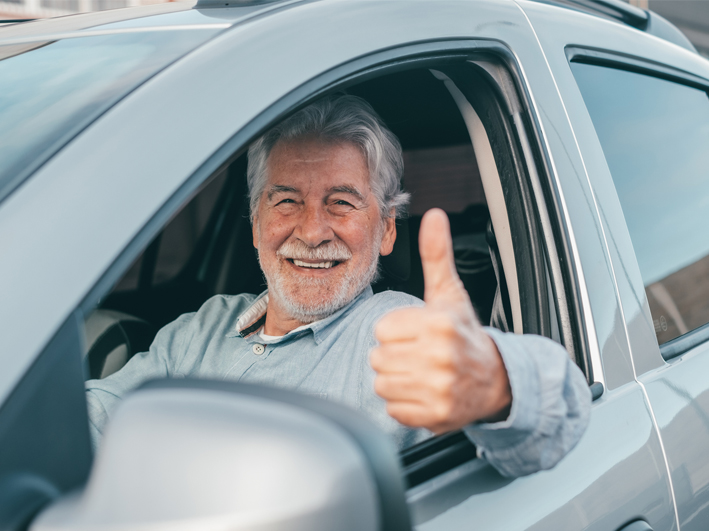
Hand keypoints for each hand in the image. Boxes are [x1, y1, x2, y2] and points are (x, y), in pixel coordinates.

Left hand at [370, 208, 511, 433]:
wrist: (496, 379)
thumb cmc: (464, 332)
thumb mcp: (450, 293)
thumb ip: (436, 255)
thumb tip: (434, 215)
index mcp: (438, 324)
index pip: (382, 330)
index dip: (395, 331)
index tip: (417, 333)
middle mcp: (440, 357)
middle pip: (378, 357)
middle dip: (394, 355)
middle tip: (419, 353)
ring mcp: (438, 389)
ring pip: (382, 383)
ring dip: (397, 379)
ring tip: (421, 372)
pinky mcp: (434, 415)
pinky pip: (393, 409)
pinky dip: (404, 403)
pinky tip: (424, 392)